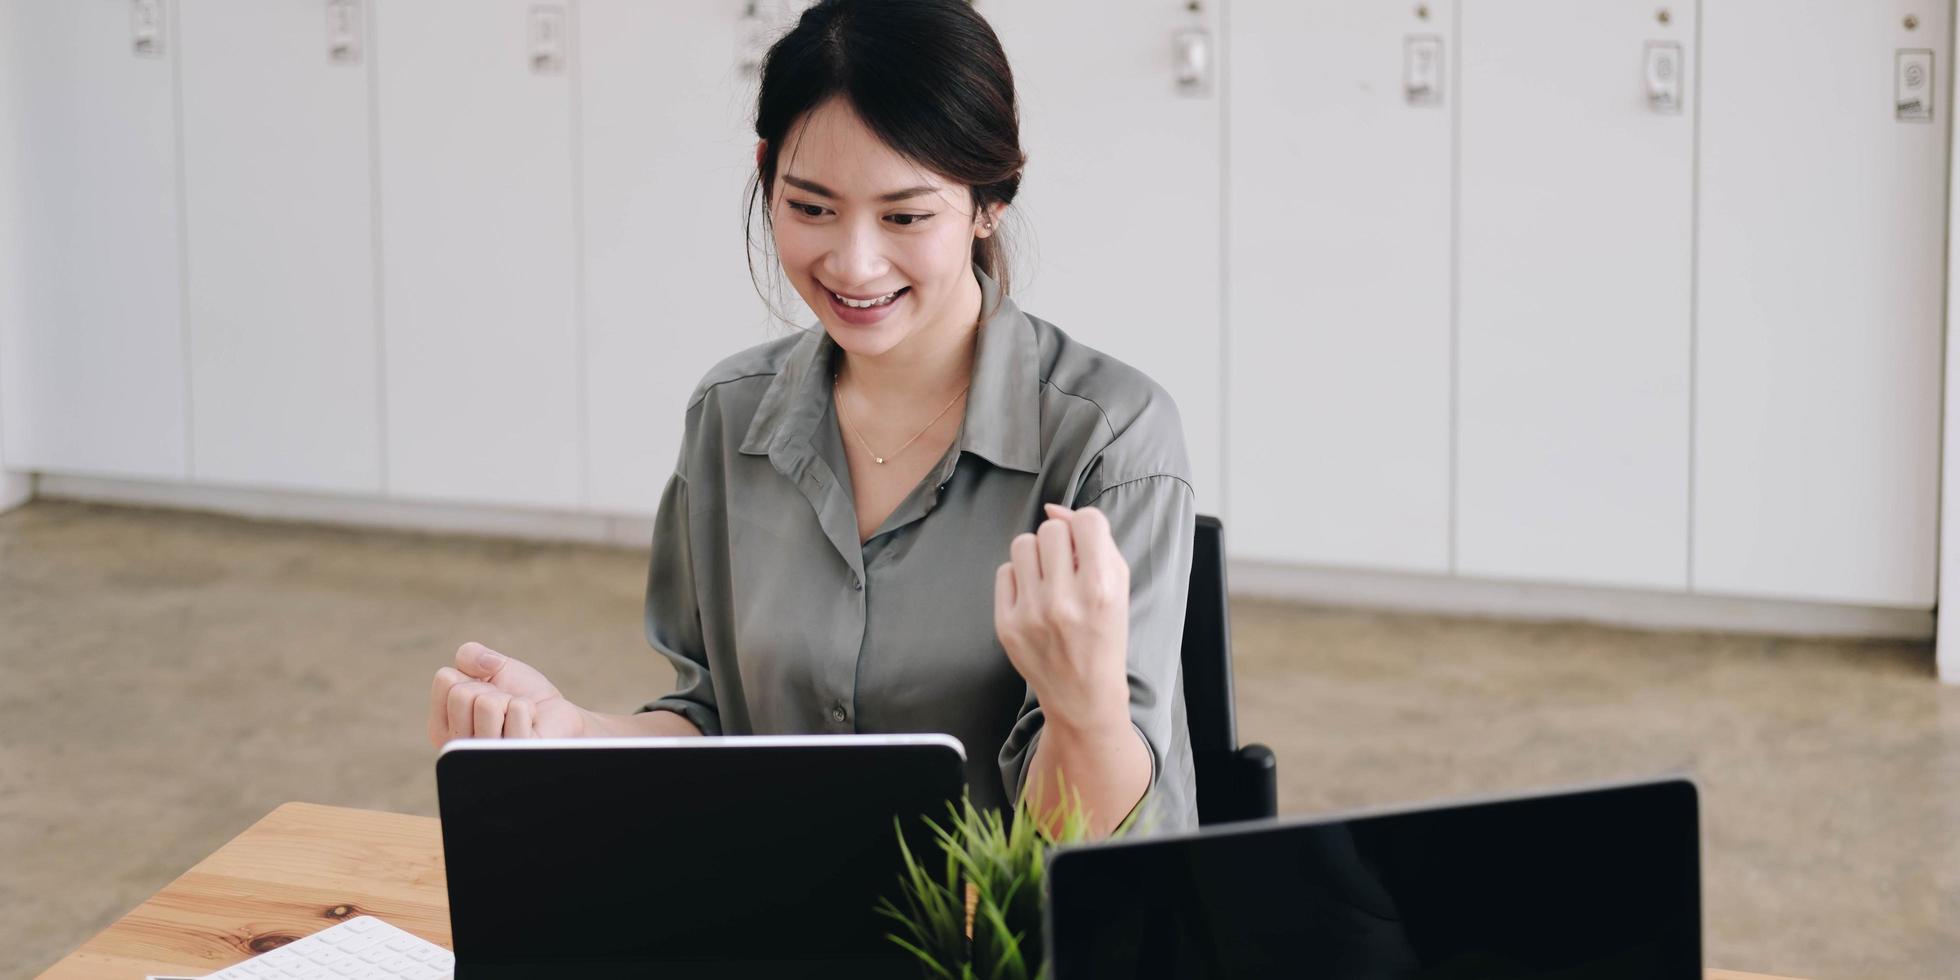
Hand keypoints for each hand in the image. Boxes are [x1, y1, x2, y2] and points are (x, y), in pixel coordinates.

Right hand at [427, 642, 588, 745]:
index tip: (487, 690)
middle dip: (491, 690)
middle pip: (462, 693)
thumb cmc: (520, 694)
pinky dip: (528, 708)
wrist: (556, 716)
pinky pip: (516, 711)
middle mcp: (456, 747)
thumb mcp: (492, 667)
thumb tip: (482, 665)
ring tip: (514, 716)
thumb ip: (469, 655)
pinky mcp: (511, 757)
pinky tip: (529, 724)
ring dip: (510, 701)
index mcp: (442, 726)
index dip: (473, 676)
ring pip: (487, 704)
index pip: (445, 679)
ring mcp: (483, 756)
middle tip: (504, 705)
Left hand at [993, 504, 1131, 732]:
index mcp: (1101, 589)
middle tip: (1067, 567)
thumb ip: (1096, 542)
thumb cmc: (1105, 635)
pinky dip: (1019, 579)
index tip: (1088, 546)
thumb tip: (1053, 509)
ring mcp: (1031, 613)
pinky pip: (1004, 572)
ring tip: (1048, 580)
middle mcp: (1064, 600)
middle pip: (1050, 529)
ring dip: (1037, 556)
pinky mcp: (1006, 625)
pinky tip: (1033, 599)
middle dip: (1060, 542)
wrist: (1083, 695)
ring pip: (1022, 544)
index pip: (1087, 521)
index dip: (1087, 528)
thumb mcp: (1118, 588)